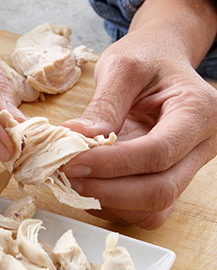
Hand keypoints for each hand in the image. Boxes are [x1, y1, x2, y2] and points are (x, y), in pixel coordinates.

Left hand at [63, 33, 216, 228]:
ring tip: (72, 179)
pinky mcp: (168, 181)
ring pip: (153, 210)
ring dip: (107, 202)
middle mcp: (201, 146)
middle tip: (66, 176)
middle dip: (107, 191)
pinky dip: (110, 204)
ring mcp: (187, 169)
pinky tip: (87, 183)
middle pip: (160, 191)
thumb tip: (74, 140)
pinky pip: (142, 211)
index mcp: (198, 112)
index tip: (72, 162)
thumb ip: (102, 106)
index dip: (111, 164)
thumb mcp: (122, 68)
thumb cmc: (146, 59)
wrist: (161, 61)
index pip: (158, 153)